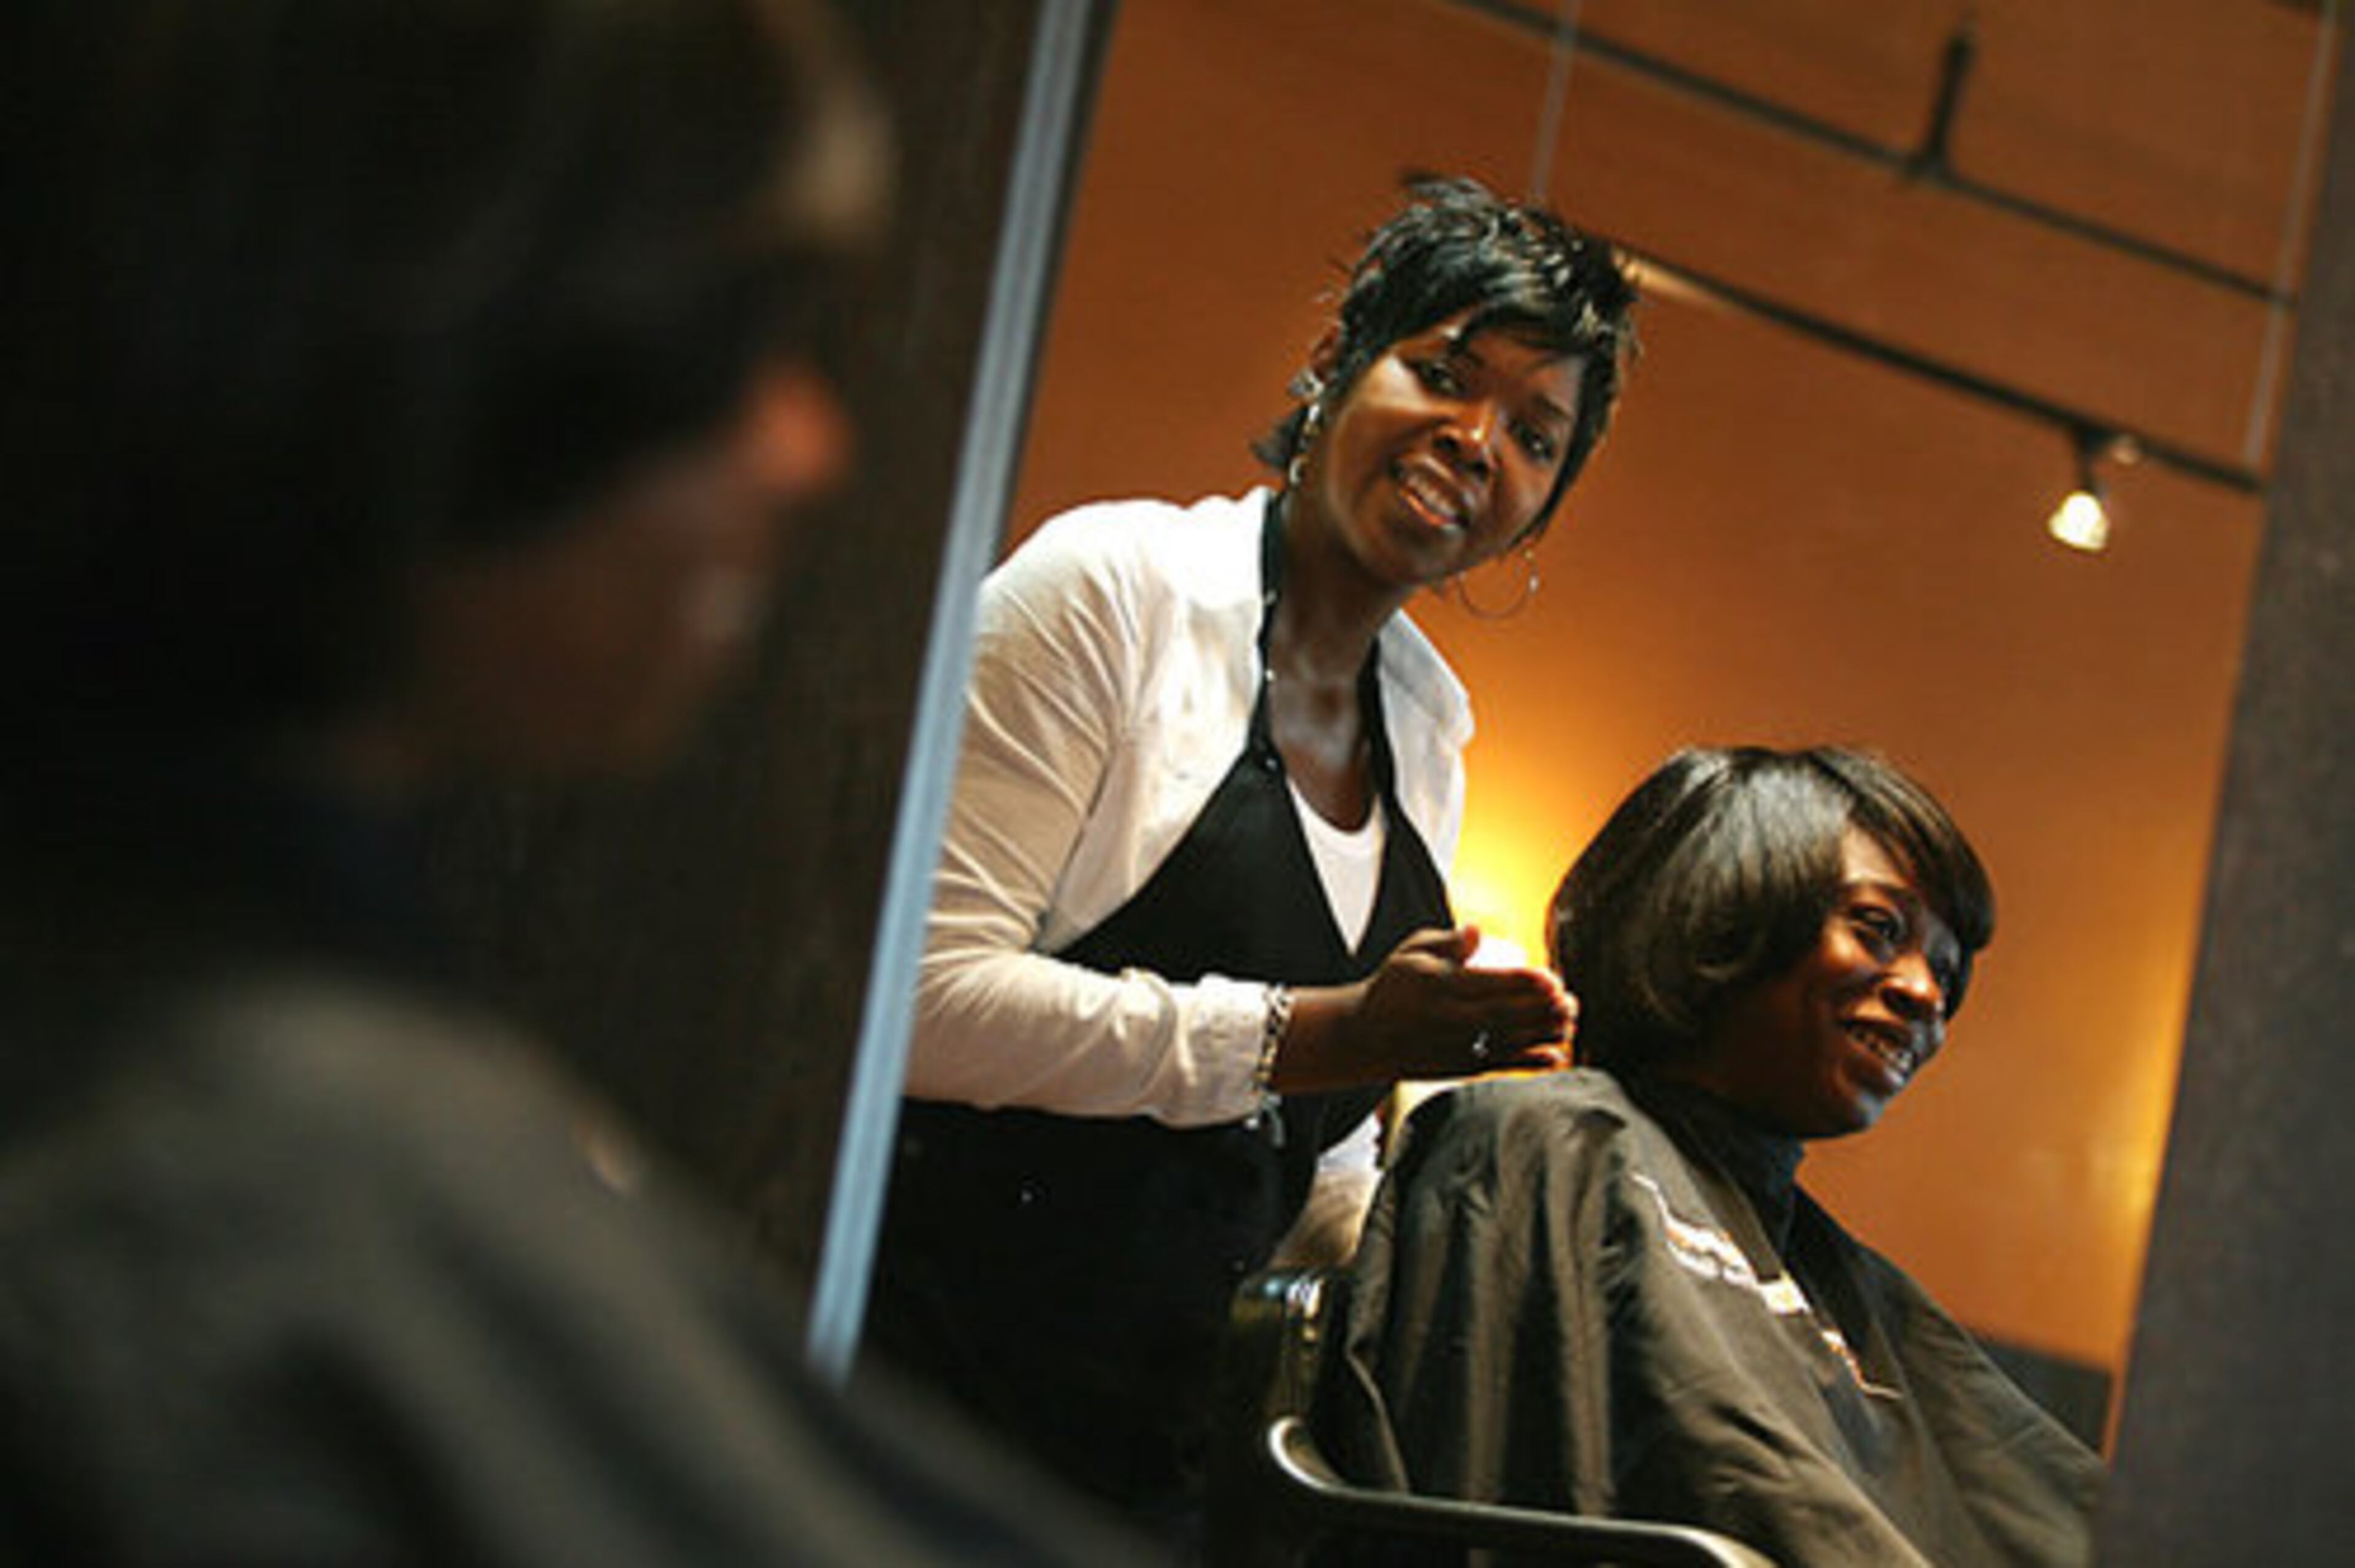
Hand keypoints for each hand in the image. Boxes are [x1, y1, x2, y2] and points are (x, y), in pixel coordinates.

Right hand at [1273, 925, 1575, 1092]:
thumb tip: (1478, 931)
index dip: (1523, 983)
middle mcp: (1448, 1019)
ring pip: (1507, 1041)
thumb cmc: (1394, 987)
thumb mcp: (1411, 951)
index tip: (1551, 979)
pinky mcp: (1460, 1067)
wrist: (1366, 1035)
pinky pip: (1500, 1065)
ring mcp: (1455, 1046)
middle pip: (1503, 1015)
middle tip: (1570, 1002)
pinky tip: (1556, 1056)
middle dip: (1541, 1010)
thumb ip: (1448, 942)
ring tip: (1569, 1022)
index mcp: (1437, 986)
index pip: (1487, 984)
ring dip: (1543, 1034)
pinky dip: (1529, 1062)